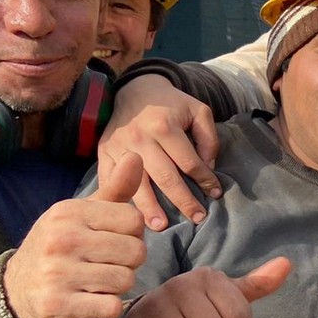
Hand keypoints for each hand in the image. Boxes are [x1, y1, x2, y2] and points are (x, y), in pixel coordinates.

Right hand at [3, 154, 148, 317]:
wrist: (17, 290)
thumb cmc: (61, 246)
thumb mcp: (83, 214)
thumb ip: (115, 189)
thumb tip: (137, 154)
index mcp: (70, 212)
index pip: (135, 220)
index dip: (132, 235)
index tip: (112, 240)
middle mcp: (61, 238)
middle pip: (136, 252)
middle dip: (128, 262)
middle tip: (105, 264)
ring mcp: (57, 272)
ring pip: (126, 280)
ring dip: (118, 286)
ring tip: (96, 281)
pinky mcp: (57, 303)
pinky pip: (111, 307)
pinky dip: (109, 307)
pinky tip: (91, 300)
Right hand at [99, 75, 221, 230]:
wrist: (134, 90)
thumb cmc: (171, 104)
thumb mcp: (197, 110)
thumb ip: (208, 138)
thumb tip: (207, 168)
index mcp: (164, 126)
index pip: (189, 163)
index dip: (204, 180)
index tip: (214, 194)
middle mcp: (140, 137)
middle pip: (165, 177)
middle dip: (183, 201)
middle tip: (197, 219)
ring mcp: (119, 147)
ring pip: (136, 184)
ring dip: (149, 208)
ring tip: (160, 227)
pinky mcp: (103, 153)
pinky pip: (110, 180)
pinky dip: (119, 198)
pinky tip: (128, 215)